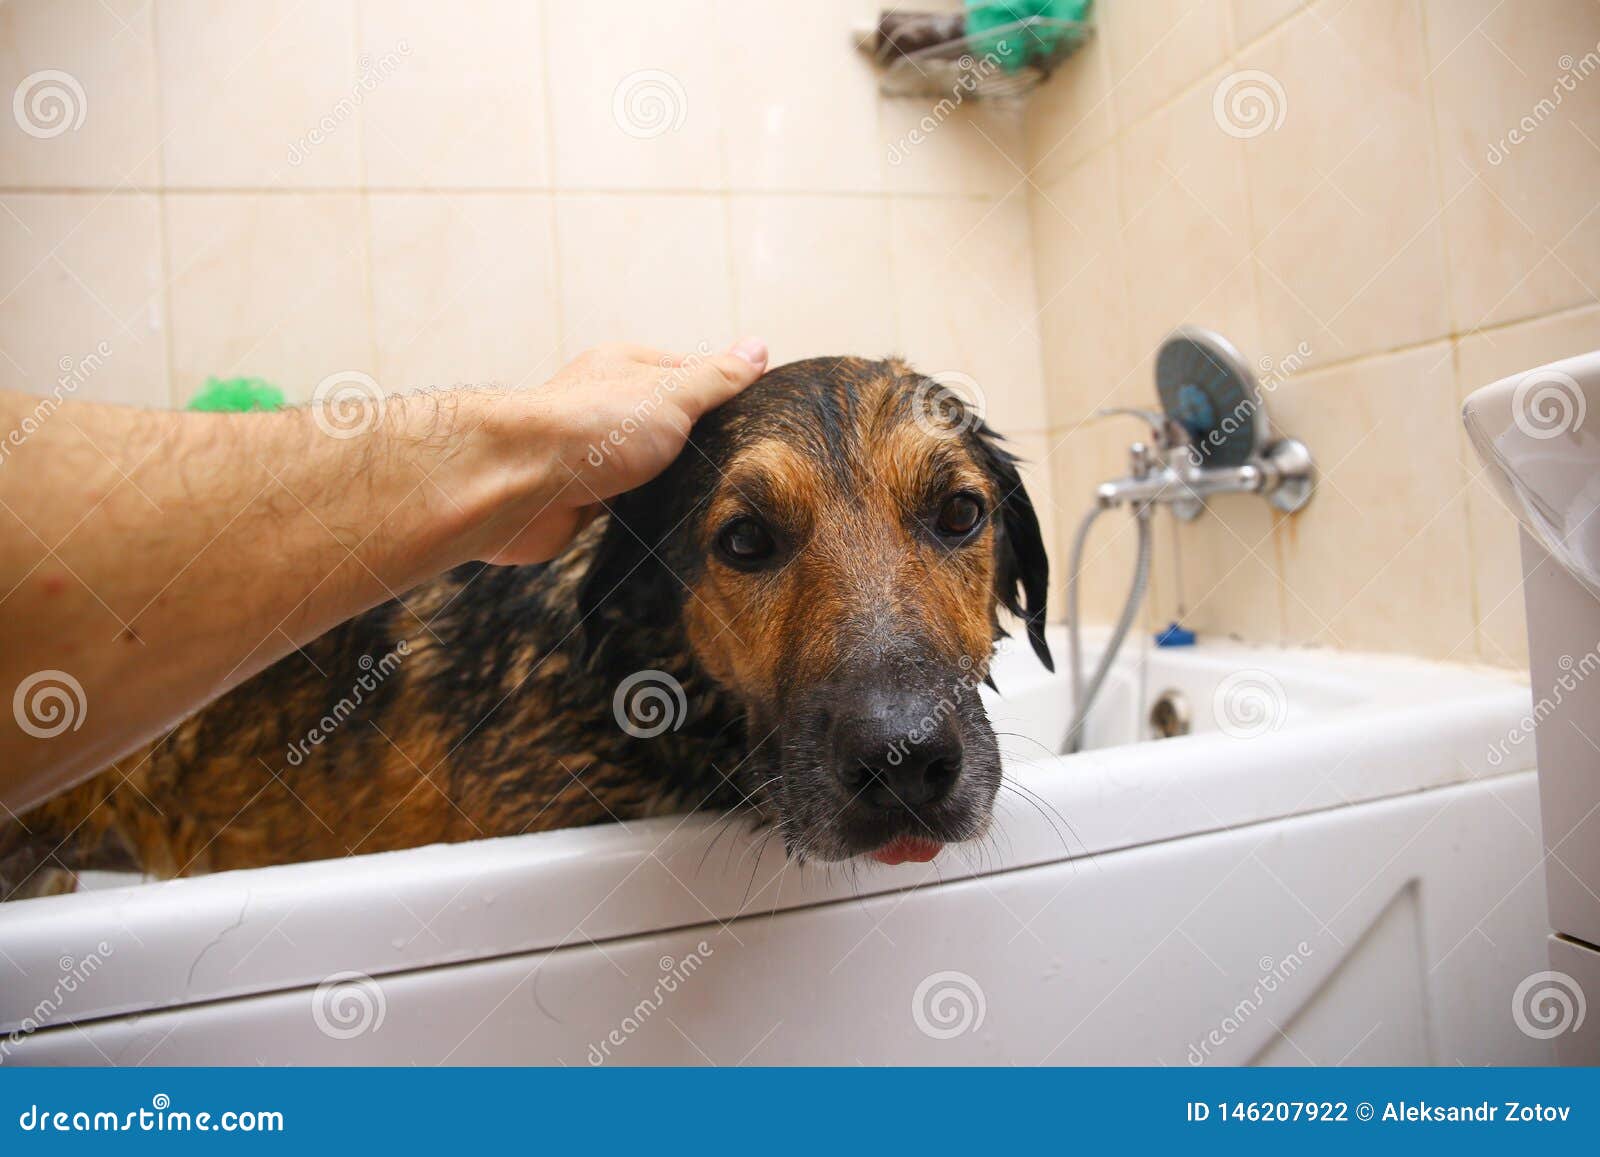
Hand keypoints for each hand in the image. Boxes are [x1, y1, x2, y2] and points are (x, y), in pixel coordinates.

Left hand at [464, 338, 767, 564]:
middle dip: (706, 448)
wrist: (515, 486)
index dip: (730, 396)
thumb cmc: (588, 431)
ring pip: (653, 471)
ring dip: (677, 487)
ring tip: (720, 504)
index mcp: (629, 370)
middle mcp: (610, 408)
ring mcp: (596, 456)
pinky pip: (631, 508)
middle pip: (674, 426)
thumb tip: (758, 348)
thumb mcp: (670, 395)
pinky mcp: (586, 501)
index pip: (694, 375)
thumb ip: (715, 378)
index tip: (765, 423)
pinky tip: (676, 528)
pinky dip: (651, 517)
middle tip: (750, 472)